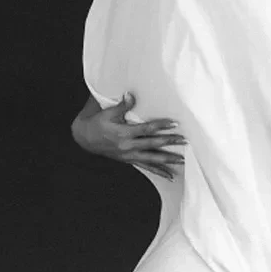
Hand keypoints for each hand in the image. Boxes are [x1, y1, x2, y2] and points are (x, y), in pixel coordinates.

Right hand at [73, 91, 187, 181]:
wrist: (85, 139)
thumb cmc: (97, 123)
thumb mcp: (108, 113)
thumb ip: (122, 106)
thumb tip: (131, 95)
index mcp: (124, 134)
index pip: (146, 129)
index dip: (161, 126)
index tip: (174, 123)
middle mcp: (128, 146)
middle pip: (153, 144)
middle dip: (169, 142)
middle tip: (184, 141)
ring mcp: (129, 156)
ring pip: (152, 159)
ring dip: (167, 160)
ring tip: (182, 160)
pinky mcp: (129, 161)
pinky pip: (146, 168)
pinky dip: (159, 171)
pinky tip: (170, 175)